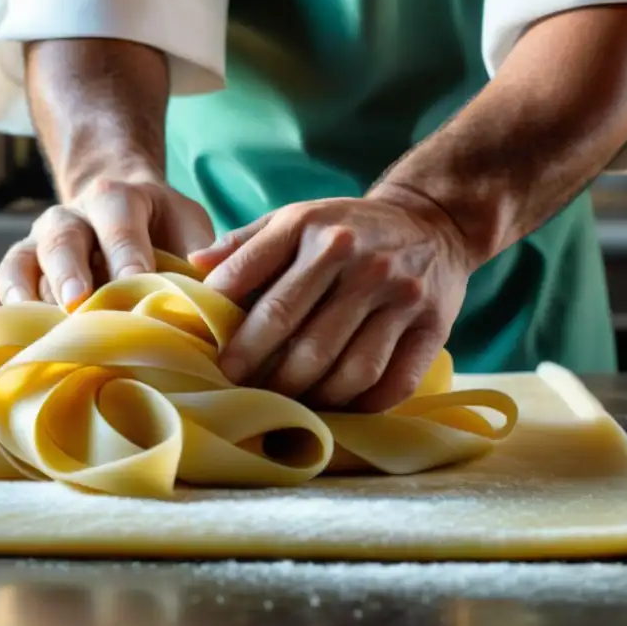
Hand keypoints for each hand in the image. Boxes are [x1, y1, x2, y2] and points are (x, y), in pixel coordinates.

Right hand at [0, 176, 214, 316]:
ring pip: (17, 264)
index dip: (126, 250)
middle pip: (61, 239)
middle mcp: (68, 218)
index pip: (119, 219)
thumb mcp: (189, 228)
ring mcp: (33, 246)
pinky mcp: (12, 272)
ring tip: (32, 331)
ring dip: (22, 297)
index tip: (136, 281)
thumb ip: (202, 259)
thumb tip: (217, 306)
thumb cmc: (161, 231)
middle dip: (68, 270)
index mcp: (117, 200)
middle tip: (77, 304)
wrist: (114, 207)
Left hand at [190, 192, 472, 412]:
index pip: (250, 280)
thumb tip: (193, 268)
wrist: (432, 221)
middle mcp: (353, 255)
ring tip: (287, 402)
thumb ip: (243, 244)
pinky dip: (362, 405)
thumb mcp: (293, 218)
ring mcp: (397, 292)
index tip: (211, 356)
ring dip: (309, 395)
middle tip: (240, 389)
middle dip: (258, 368)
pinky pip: (392, 382)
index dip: (226, 326)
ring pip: (344, 368)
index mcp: (308, 225)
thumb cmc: (344, 228)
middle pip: (294, 331)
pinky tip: (338, 407)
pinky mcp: (433, 325)